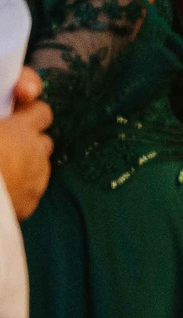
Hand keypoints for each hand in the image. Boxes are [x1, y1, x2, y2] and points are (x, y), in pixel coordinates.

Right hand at [0, 71, 51, 217]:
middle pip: (43, 140)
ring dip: (24, 164)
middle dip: (28, 139)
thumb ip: (1, 119)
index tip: (14, 114)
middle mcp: (35, 154)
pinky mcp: (28, 206)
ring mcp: (35, 182)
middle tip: (4, 141)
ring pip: (38, 167)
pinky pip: (29, 191)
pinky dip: (18, 188)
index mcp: (20, 130)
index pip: (41, 111)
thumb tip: (5, 125)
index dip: (29, 111)